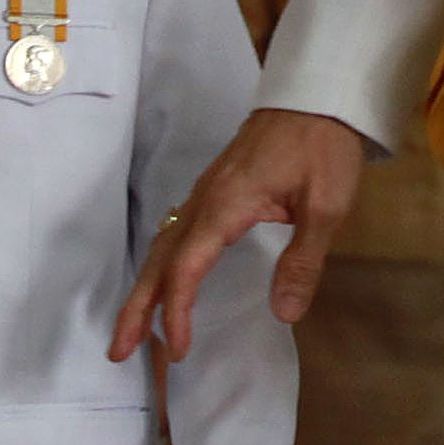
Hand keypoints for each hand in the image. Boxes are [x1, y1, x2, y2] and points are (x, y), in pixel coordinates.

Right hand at [113, 108, 369, 363]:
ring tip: (134, 328)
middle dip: (136, 307)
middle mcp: (205, 200)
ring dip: (146, 288)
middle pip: (159, 259)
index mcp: (226, 206)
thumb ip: (302, 261)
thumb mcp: (326, 206)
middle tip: (118, 350)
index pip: (187, 267)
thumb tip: (283, 315)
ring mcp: (206, 191)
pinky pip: (176, 231)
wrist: (319, 93)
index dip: (176, 312)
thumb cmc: (323, 146)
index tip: (178, 349)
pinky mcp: (215, 188)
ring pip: (163, 244)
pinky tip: (166, 279)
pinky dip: (162, 264)